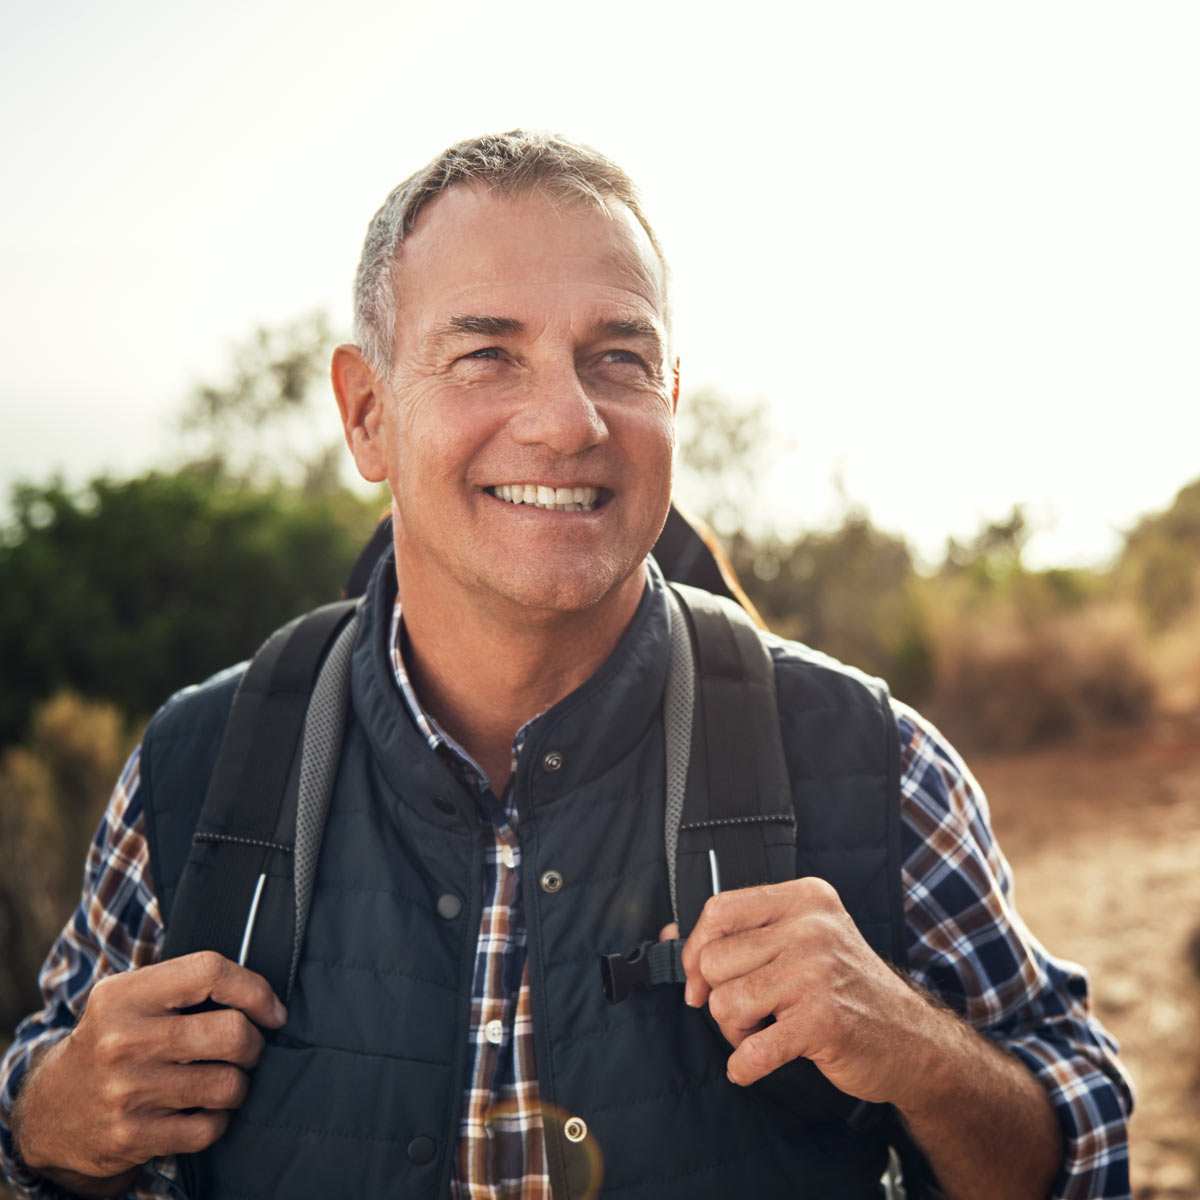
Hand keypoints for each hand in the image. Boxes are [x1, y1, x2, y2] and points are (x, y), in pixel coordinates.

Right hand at [13, 951, 285, 1191]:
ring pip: (228, 1084)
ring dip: (240, 1084)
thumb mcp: (130, 997)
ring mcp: (127, 1092)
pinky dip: (220, 1120)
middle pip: (232, 1032)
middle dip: (255, 1043)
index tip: (272, 1010)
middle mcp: (123, 1041)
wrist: (50, 1110)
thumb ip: (185, 983)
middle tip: (248, 1048)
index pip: (210, 972)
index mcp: (124, 995)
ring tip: (226, 1078)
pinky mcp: (132, 1137)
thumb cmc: (112, 1041)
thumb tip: (264, 993)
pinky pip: (209, 1128)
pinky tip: (206, 1110)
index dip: (255, 988)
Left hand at [664, 878, 931, 1101]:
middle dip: (718, 996)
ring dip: (734, 1031)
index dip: (696, 948)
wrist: (912, 1040)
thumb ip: (742, 933)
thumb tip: (670, 936)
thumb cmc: (845, 987)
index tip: (697, 978)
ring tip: (762, 1031)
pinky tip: (752, 1066)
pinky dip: (743, 1067)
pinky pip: (751, 1051)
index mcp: (804, 899)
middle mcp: (810, 927)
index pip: (719, 909)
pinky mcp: (822, 1021)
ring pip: (725, 1004)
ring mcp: (816, 973)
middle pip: (716, 961)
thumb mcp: (803, 939)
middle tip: (747, 1011)